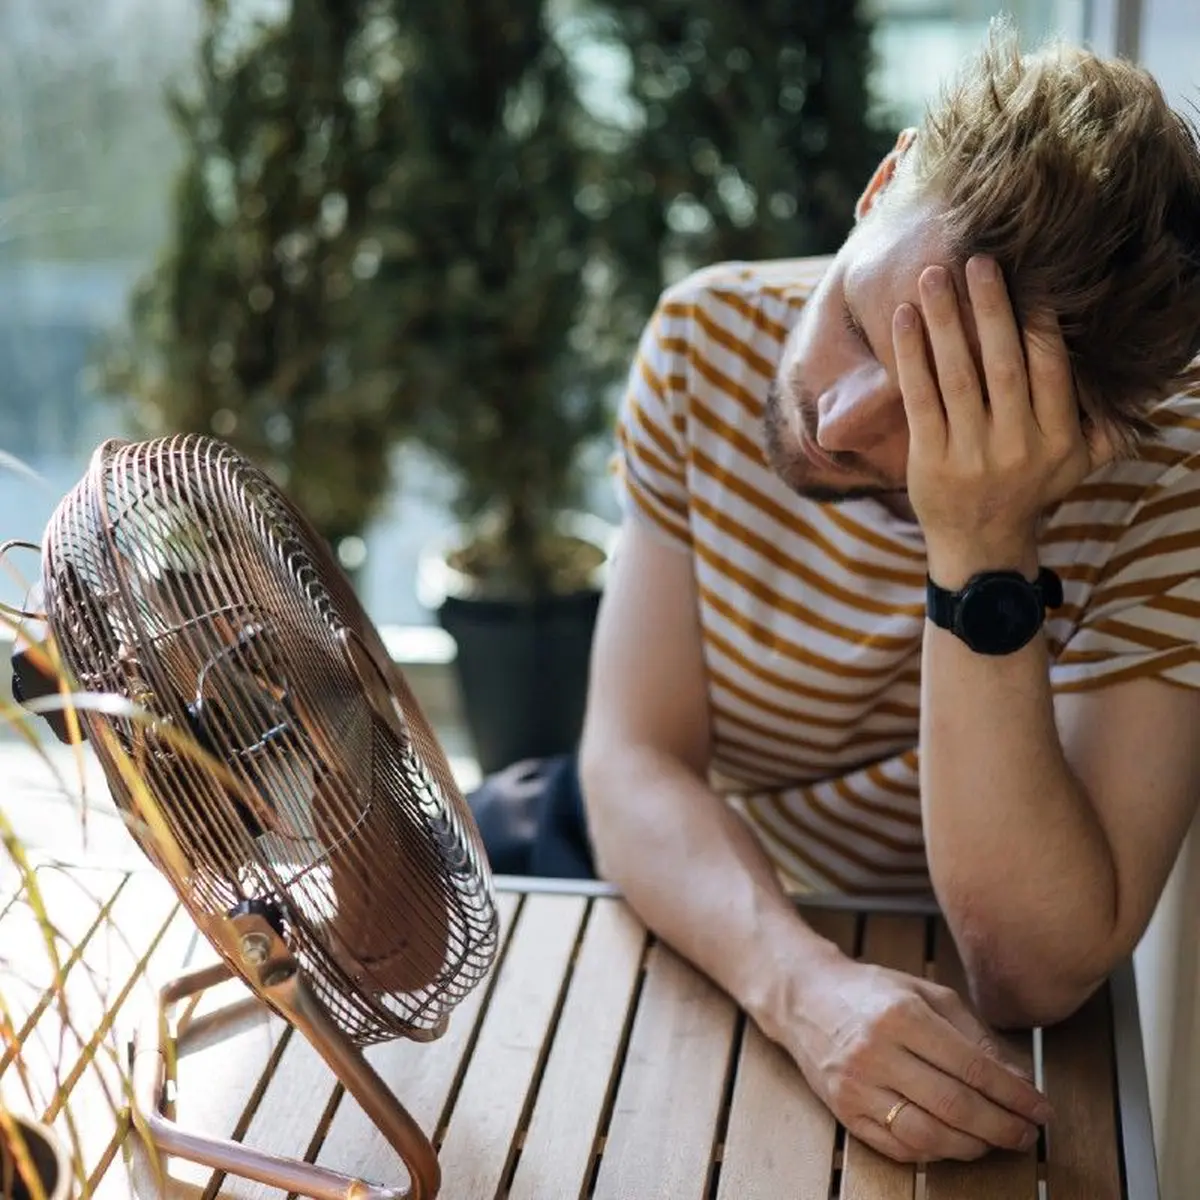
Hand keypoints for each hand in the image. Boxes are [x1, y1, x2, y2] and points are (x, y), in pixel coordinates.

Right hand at [783, 957, 1050, 1163]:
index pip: (973, 1067)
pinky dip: (935, 1153)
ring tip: (996, 1141)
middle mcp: (876, 1052)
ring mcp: (856, 1086)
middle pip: (955, 1106)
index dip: (1014, 1095)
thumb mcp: (925, 993)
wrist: (804, 997)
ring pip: (928, 1135)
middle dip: (1002, 1126)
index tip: (1041, 1108)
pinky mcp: (844, 1112)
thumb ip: (973, 1034)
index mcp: (901, 1016)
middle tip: (1028, 1133)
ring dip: (972, 1146)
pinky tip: (954, 1142)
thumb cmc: (872, 992)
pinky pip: (899, 1148)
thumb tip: (1020, 1081)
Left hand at [893, 256, 1112, 583]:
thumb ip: (1106, 423)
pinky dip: (911, 356)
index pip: (1050, 370)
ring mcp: (971, 455)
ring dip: (946, 321)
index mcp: (1059, 439)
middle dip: (991, 309)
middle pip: (1004, 365)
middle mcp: (1017, 447)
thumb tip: (1139, 379)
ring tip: (933, 276)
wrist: (979, 545)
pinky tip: (904, 319)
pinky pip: (920, 398)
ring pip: (958, 376)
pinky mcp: (929, 460)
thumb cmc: (1029, 488)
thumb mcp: (1078, 463)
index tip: (1030, 279)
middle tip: (978, 260)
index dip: (1039, 323)